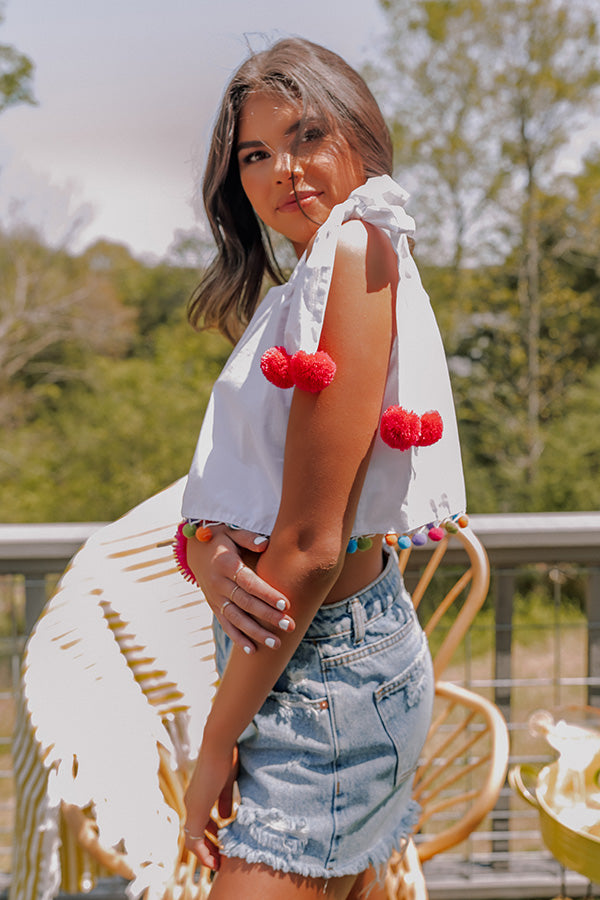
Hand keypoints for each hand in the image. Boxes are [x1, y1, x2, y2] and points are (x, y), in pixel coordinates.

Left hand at [184, 742, 237, 869]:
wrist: (219, 745)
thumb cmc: (225, 758)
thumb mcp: (227, 783)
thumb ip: (224, 800)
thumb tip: (225, 816)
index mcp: (198, 797)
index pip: (200, 824)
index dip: (211, 837)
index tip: (224, 845)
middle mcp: (191, 803)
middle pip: (194, 835)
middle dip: (208, 849)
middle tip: (221, 860)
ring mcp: (192, 807)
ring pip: (193, 840)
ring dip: (206, 854)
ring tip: (218, 864)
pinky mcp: (196, 810)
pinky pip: (194, 840)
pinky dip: (203, 852)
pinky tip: (215, 859)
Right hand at [186, 524, 293, 653]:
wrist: (195, 549)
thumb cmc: (221, 538)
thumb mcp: (231, 531)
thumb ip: (248, 537)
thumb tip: (265, 543)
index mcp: (225, 564)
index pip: (249, 582)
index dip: (267, 594)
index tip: (285, 604)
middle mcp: (219, 584)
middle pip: (245, 603)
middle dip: (267, 616)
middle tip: (288, 625)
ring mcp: (215, 598)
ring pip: (236, 619)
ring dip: (256, 633)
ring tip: (276, 643)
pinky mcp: (214, 607)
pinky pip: (226, 625)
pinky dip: (238, 638)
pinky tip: (253, 651)